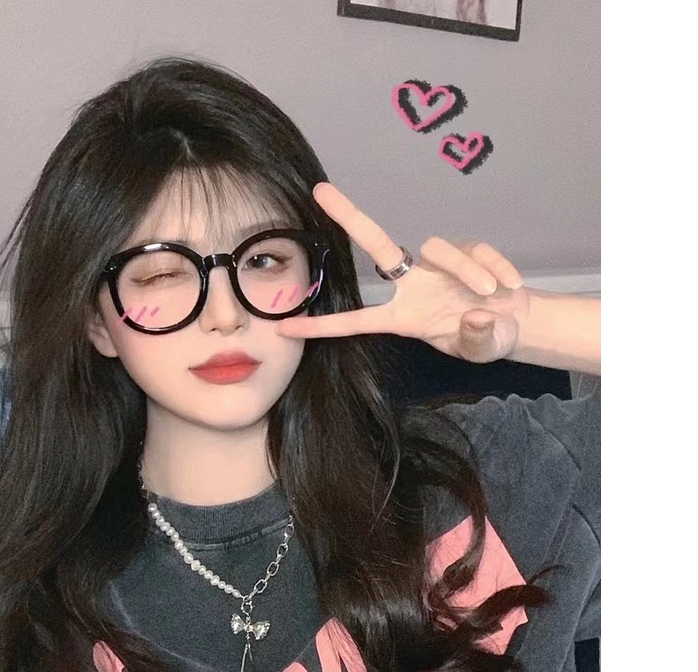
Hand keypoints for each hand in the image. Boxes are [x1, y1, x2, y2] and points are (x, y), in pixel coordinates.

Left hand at [276, 182, 531, 363]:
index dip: (322, 326)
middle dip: (349, 217)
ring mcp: (438, 264)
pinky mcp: (467, 249)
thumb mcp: (481, 348)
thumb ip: (478, 337)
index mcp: (403, 317)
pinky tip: (508, 285)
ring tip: (491, 295)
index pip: (356, 321)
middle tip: (320, 191)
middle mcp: (413, 285)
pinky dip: (495, 267)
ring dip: (468, 272)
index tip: (284, 328)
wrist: (518, 324)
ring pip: (440, 248)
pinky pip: (477, 251)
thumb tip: (478, 315)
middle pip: (377, 244)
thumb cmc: (486, 339)